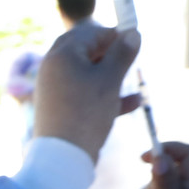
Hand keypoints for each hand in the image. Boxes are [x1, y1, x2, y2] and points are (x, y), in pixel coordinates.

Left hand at [31, 22, 142, 159]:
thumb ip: (123, 54)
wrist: (63, 156)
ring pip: (87, 74)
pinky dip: (105, 94)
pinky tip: (133, 102)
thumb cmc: (86, 113)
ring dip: (112, 76)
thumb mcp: (110, 80)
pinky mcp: (59, 107)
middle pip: (86, 52)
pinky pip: (84, 93)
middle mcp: (53, 68)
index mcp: (62, 54)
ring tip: (134, 82)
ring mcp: (54, 88)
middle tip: (130, 57)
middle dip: (110, 54)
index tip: (135, 40)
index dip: (114, 35)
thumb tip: (133, 33)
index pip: (90, 33)